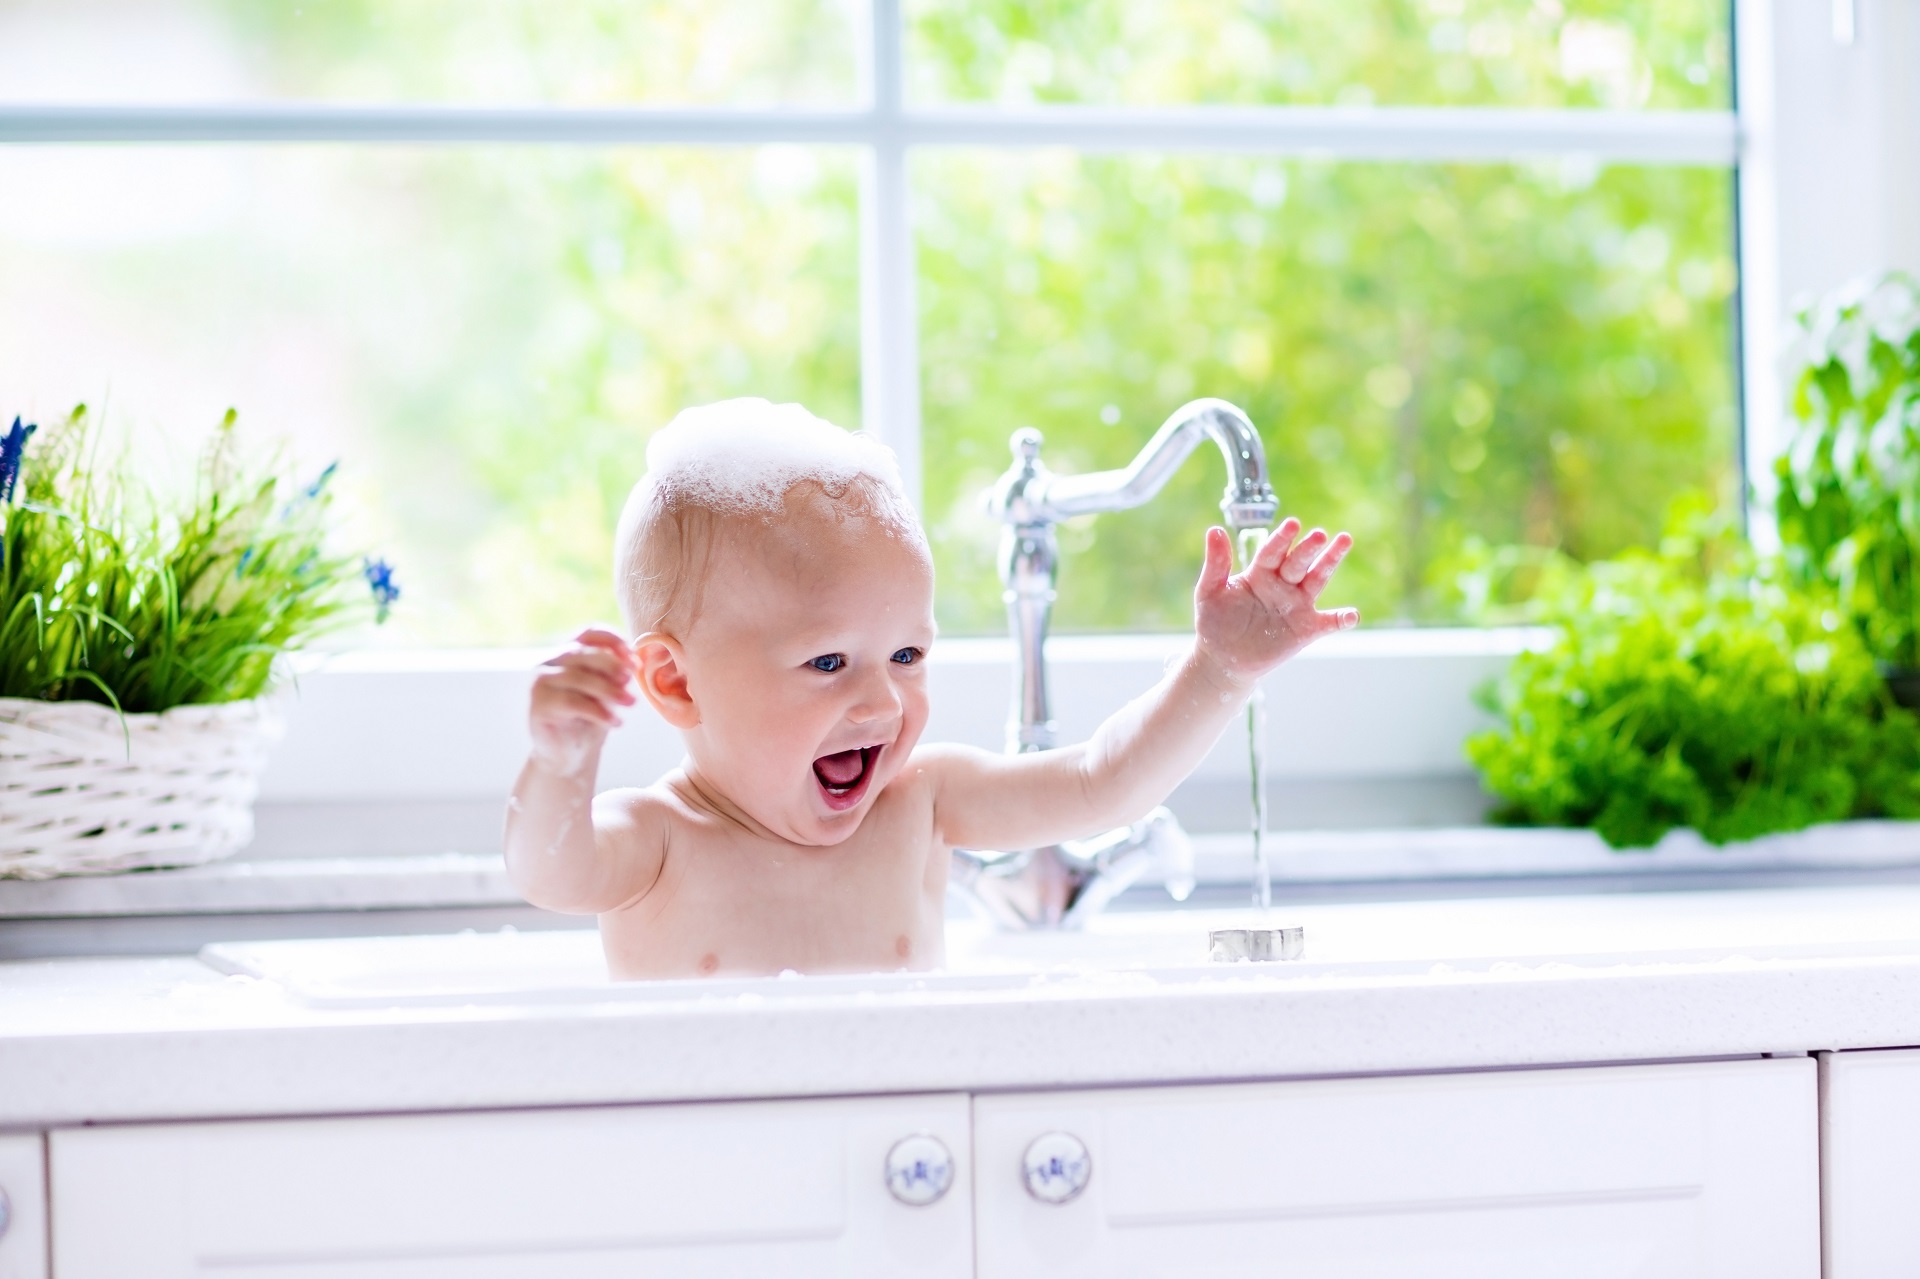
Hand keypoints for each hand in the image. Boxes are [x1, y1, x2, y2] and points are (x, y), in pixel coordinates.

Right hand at [528, 627, 637, 773]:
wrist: (568, 754)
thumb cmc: (589, 719)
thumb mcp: (607, 692)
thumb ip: (615, 675)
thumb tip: (631, 665)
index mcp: (569, 653)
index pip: (589, 634)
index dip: (612, 640)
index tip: (633, 659)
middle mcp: (550, 662)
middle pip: (582, 653)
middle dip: (612, 664)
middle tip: (631, 680)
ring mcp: (541, 682)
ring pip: (578, 677)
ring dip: (609, 690)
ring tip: (630, 703)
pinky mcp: (538, 704)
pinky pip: (572, 702)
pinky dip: (598, 711)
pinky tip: (615, 722)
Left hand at [1194, 518, 1357, 685]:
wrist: (1222, 658)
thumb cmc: (1214, 620)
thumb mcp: (1209, 591)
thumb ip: (1216, 563)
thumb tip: (1214, 529)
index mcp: (1260, 571)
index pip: (1273, 551)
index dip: (1282, 539)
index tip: (1293, 524)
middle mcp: (1282, 583)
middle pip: (1298, 562)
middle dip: (1308, 549)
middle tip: (1319, 534)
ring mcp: (1296, 604)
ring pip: (1317, 579)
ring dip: (1330, 562)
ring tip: (1344, 540)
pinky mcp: (1306, 629)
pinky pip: (1327, 622)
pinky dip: (1341, 619)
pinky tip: (1352, 616)